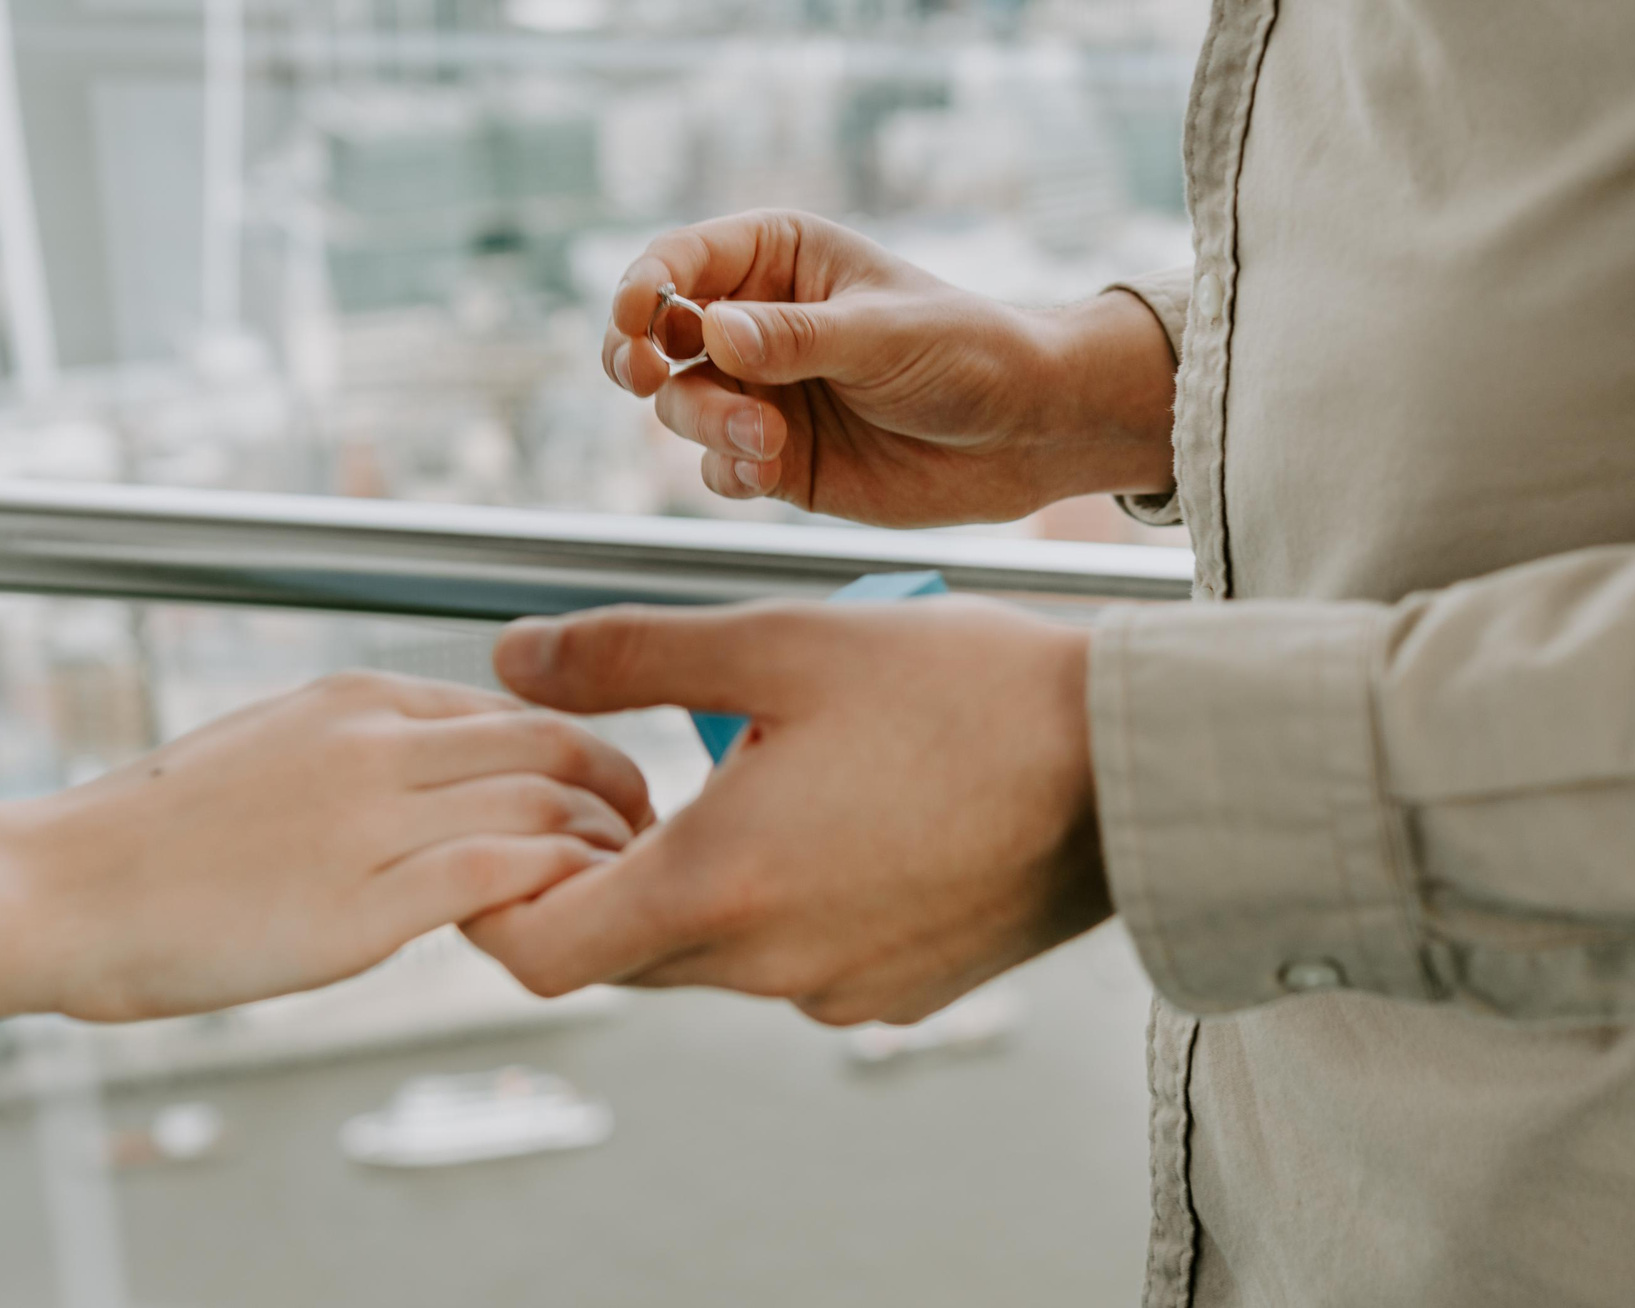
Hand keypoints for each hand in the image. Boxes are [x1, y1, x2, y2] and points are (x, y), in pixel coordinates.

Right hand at [0, 672, 652, 1034]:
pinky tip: (573, 917)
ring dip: (605, 845)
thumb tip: (429, 780)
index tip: (604, 792)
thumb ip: (359, 758)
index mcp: (358, 700)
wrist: (50, 888)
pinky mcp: (364, 902)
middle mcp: (378, 742)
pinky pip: (504, 870)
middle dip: (620, 786)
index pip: (517, 706)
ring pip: (546, 802)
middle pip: (554, 743)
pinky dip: (559, 887)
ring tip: (625, 884)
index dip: (580, 751)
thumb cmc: (148, 842)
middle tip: (646, 833)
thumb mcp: (269, 751)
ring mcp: (374, 819)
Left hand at [464, 598, 1110, 1025]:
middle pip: (623, 949)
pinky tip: (845, 809)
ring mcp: (843, 991)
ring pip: (715, 953)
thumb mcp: (783, 642)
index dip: (503, 889)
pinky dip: (790, 898)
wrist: (1131, 762)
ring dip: (707, 874)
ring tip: (768, 766)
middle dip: (610, 868)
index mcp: (719, 886)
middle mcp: (771, 965)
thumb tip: (514, 660)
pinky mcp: (905, 993)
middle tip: (648, 768)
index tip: (540, 819)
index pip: (536, 950)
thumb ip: (629, 655)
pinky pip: (802, 961)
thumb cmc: (970, 692)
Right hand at [604, 210, 1175, 525]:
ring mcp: (761, 392)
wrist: (1025, 434)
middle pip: (658, 338)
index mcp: (779, 259)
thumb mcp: (884, 334)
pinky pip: (717, 467)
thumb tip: (711, 331)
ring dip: (706, 422)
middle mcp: (756, 323)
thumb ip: (796, 337)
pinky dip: (729, 471)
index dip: (644, 285)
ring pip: (681, 407)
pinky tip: (771, 470)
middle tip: (644, 378)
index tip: (635, 318)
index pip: (682, 260)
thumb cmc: (968, 353)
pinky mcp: (776, 457)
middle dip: (639, 359)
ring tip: (768, 438)